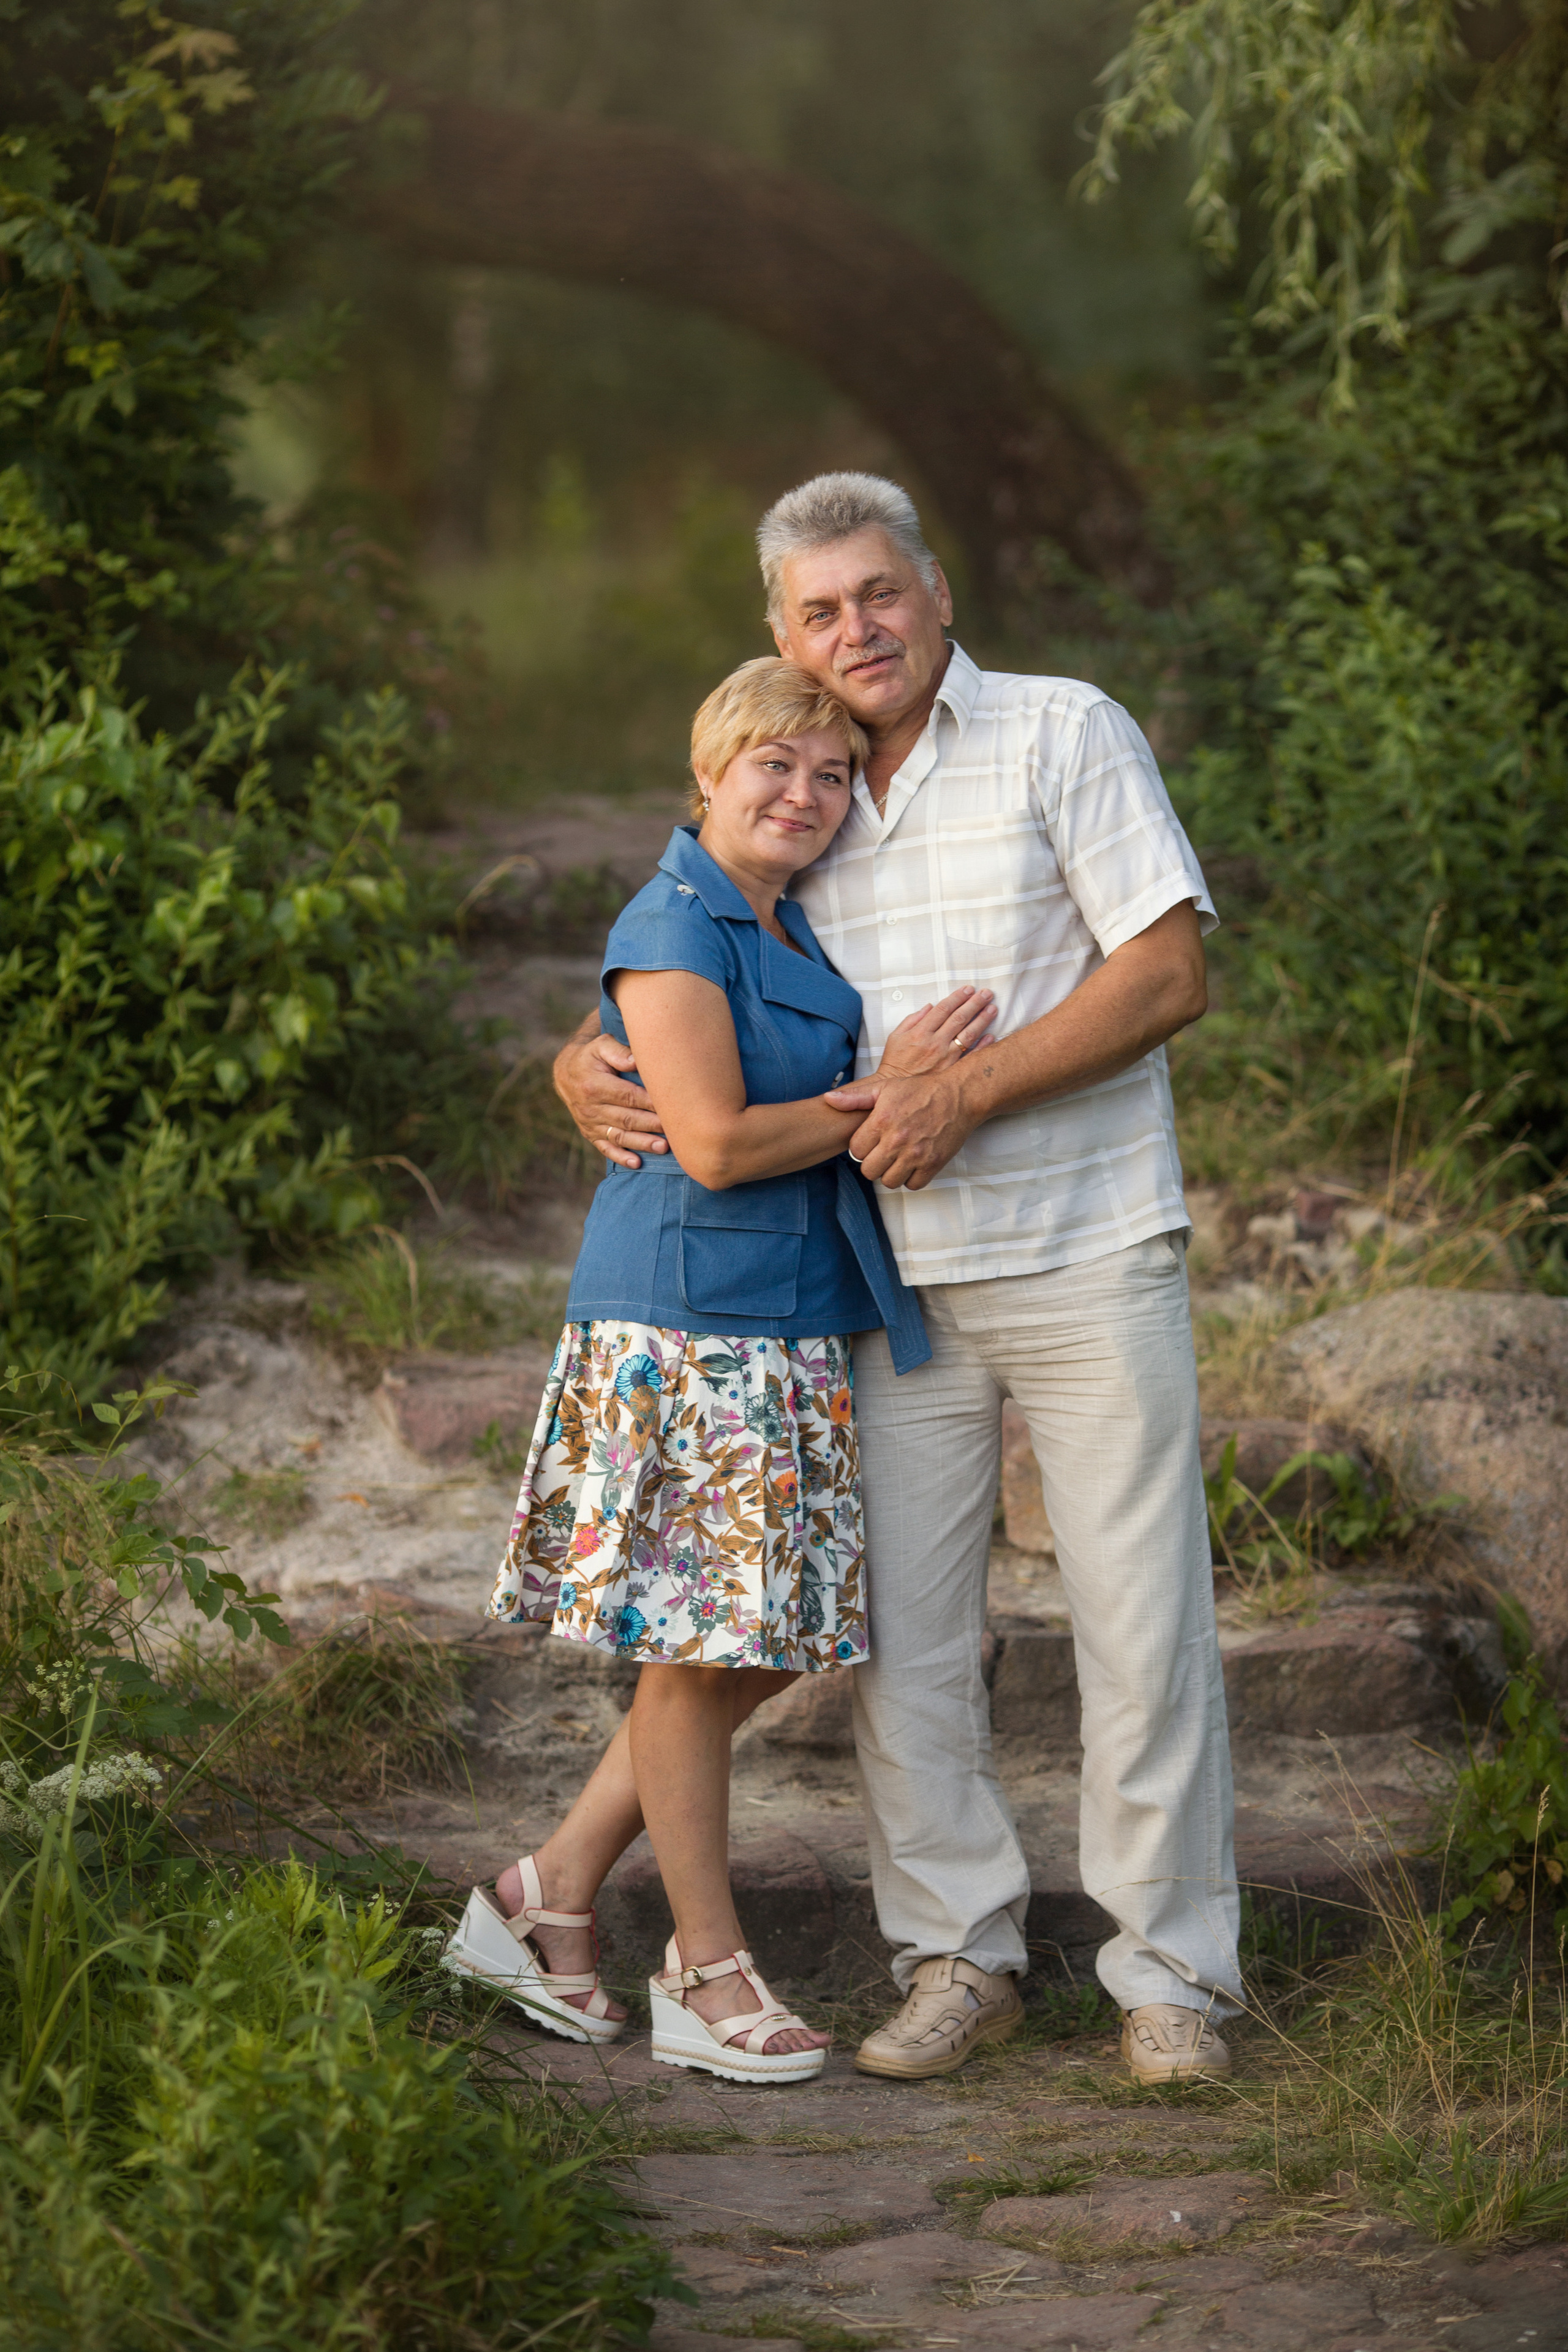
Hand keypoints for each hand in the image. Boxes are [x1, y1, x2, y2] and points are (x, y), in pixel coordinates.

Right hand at [553, 1029, 668, 1170]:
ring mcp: (590, 1123)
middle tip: (674, 1130)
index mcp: (594, 1085)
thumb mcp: (601, 1045)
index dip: (650, 1102)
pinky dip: (621, 1157)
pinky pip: (606, 1148)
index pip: (628, 1096)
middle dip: (651, 1125)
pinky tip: (637, 1163)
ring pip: (619, 1136)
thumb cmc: (592, 1056)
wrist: (567, 1073)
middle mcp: (590, 1107)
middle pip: (626, 1118)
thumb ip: (619, 1051)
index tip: (671, 1105)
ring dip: (642, 1143)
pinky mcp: (590, 1134)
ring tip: (663, 1147)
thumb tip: (637, 1060)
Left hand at [823, 1066, 979, 1190]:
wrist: (959, 1096)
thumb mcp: (885, 1087)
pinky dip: (910, 1178)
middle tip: (882, 1153)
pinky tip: (911, 1165)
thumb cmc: (920, 1091)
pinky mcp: (933, 1164)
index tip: (871, 1140)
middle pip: (869, 1171)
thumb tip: (829, 1099)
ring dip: (890, 1173)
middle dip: (873, 1163)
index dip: (861, 1147)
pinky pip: (912, 1185)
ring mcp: (916, 1154)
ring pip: (889, 1182)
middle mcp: (897, 1140)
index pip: (856, 1150)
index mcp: (882, 1120)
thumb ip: (855, 1097)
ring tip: (896, 1159)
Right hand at [876, 985, 994, 1079]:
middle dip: (974, 1003)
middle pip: (959, 1018)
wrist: (895, 1089)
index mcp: (921, 1032)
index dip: (957, 997)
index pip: (943, 1009)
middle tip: (986, 993)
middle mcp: (935, 1043)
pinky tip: (991, 1036)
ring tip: (993, 1008)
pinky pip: (970, 1056)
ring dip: (982, 1020)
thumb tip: (929, 1007)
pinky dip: (982, 1046)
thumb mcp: (895, 1037)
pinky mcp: (951, 1071)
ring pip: (968, 1035)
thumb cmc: (895, 1063)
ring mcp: (945, 1057)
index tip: (968, 989)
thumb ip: (911, 1019)